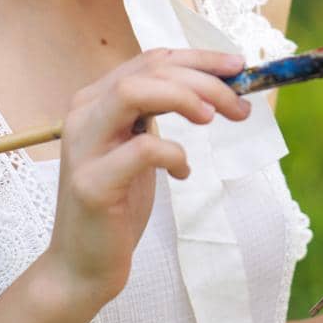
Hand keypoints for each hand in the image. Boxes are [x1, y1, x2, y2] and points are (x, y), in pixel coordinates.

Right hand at [44, 47, 252, 306]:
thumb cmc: (118, 203)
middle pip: (149, 71)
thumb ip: (158, 113)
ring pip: (133, 93)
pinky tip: (183, 172)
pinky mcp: (92, 183)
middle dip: (203, 81)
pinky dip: (174, 154)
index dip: (198, 58)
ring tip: (212, 120)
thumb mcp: (138, 146)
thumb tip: (215, 87)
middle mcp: (83, 114)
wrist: (83, 264)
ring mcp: (84, 147)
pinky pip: (143, 150)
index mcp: (95, 100)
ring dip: (185, 99)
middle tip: (239, 105)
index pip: (151, 59)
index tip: (238, 66)